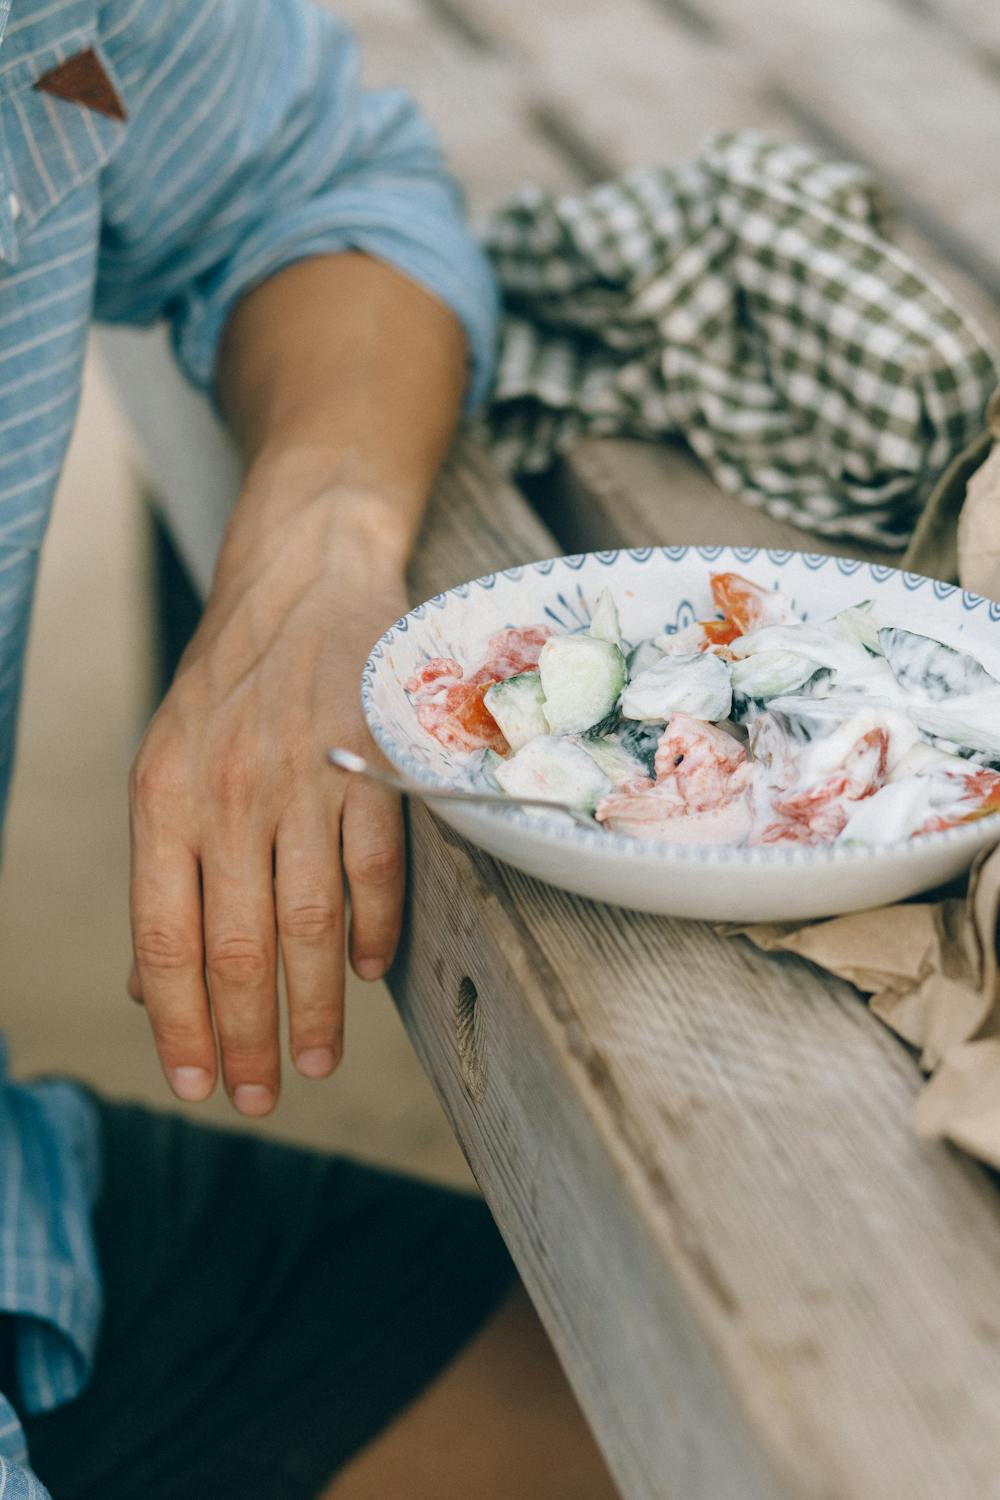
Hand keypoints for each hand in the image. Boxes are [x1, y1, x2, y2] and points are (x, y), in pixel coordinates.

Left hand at [127, 492, 407, 1114]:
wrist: (304, 580)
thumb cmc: (231, 684)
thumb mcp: (167, 765)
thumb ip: (163, 873)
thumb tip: (147, 985)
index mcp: (163, 796)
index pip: (165, 939)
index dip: (179, 1024)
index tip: (196, 1085)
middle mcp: (227, 792)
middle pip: (239, 947)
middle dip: (249, 1038)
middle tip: (262, 1098)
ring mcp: (305, 776)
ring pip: (309, 923)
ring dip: (316, 1007)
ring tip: (318, 1061)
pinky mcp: (374, 761)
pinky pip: (376, 869)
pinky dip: (373, 931)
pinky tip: (366, 973)